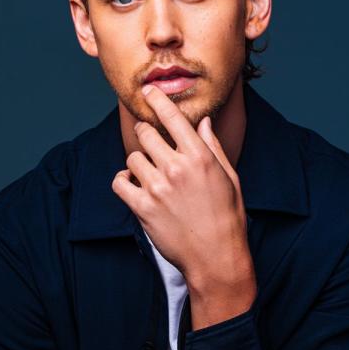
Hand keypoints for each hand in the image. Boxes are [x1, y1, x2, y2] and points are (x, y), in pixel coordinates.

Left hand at [110, 82, 252, 292]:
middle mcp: (177, 168)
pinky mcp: (143, 208)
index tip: (149, 92)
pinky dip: (123, 181)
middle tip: (151, 144)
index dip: (157, 100)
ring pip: (133, 157)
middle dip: (146, 135)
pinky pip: (120, 183)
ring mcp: (158, 188)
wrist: (216, 257)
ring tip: (149, 175)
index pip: (172, 117)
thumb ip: (213, 147)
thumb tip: (203, 122)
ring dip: (138, 163)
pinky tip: (133, 185)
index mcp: (200, 157)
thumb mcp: (229, 178)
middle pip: (146, 134)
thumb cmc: (227, 218)